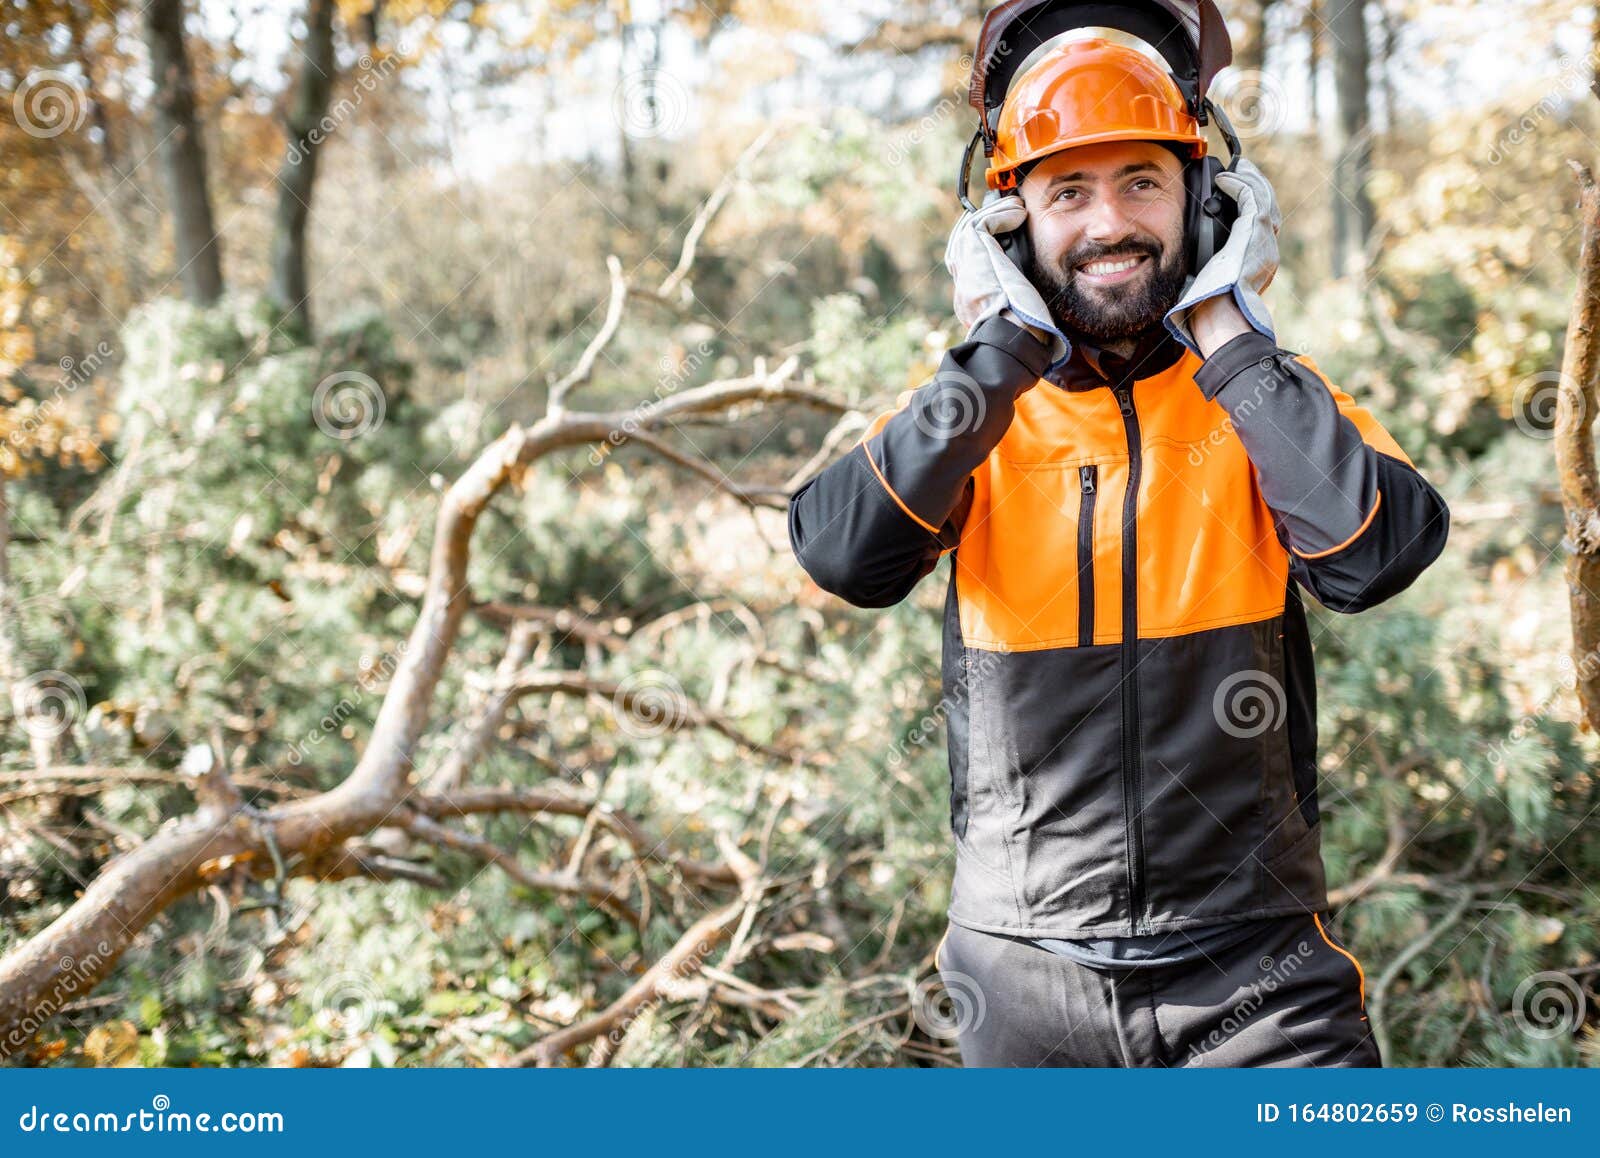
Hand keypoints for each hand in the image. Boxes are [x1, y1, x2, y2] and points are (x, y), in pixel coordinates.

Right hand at [945, 195, 1070, 371]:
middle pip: (962, 244)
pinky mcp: (973, 254)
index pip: (967, 266)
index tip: (1002, 232)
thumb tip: (1031, 287)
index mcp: (971, 303)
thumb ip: (1017, 298)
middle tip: (1006, 211)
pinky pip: (981, 224)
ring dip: (995, 213)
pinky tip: (1019, 214)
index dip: (982, 245)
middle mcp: (963, 286)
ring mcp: (965, 270)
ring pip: (970, 230)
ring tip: (1016, 208)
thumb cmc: (1026, 332)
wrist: (1015, 332)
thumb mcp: (1019, 314)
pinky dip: (1000, 214)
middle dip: (984, 223)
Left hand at [1164, 157, 1280, 357]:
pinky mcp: (1255, 230)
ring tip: (1237, 169)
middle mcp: (1266, 249)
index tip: (1235, 193)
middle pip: (1268, 207)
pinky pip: (1251, 197)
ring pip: (1264, 198)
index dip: (1251, 205)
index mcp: (1256, 262)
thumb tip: (1184, 259)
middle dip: (1255, 186)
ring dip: (1249, 180)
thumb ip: (1205, 264)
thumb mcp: (1206, 279)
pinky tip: (1223, 179)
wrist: (1217, 312)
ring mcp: (1264, 240)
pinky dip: (1238, 185)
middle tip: (1241, 171)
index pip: (1260, 225)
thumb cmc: (1206, 304)